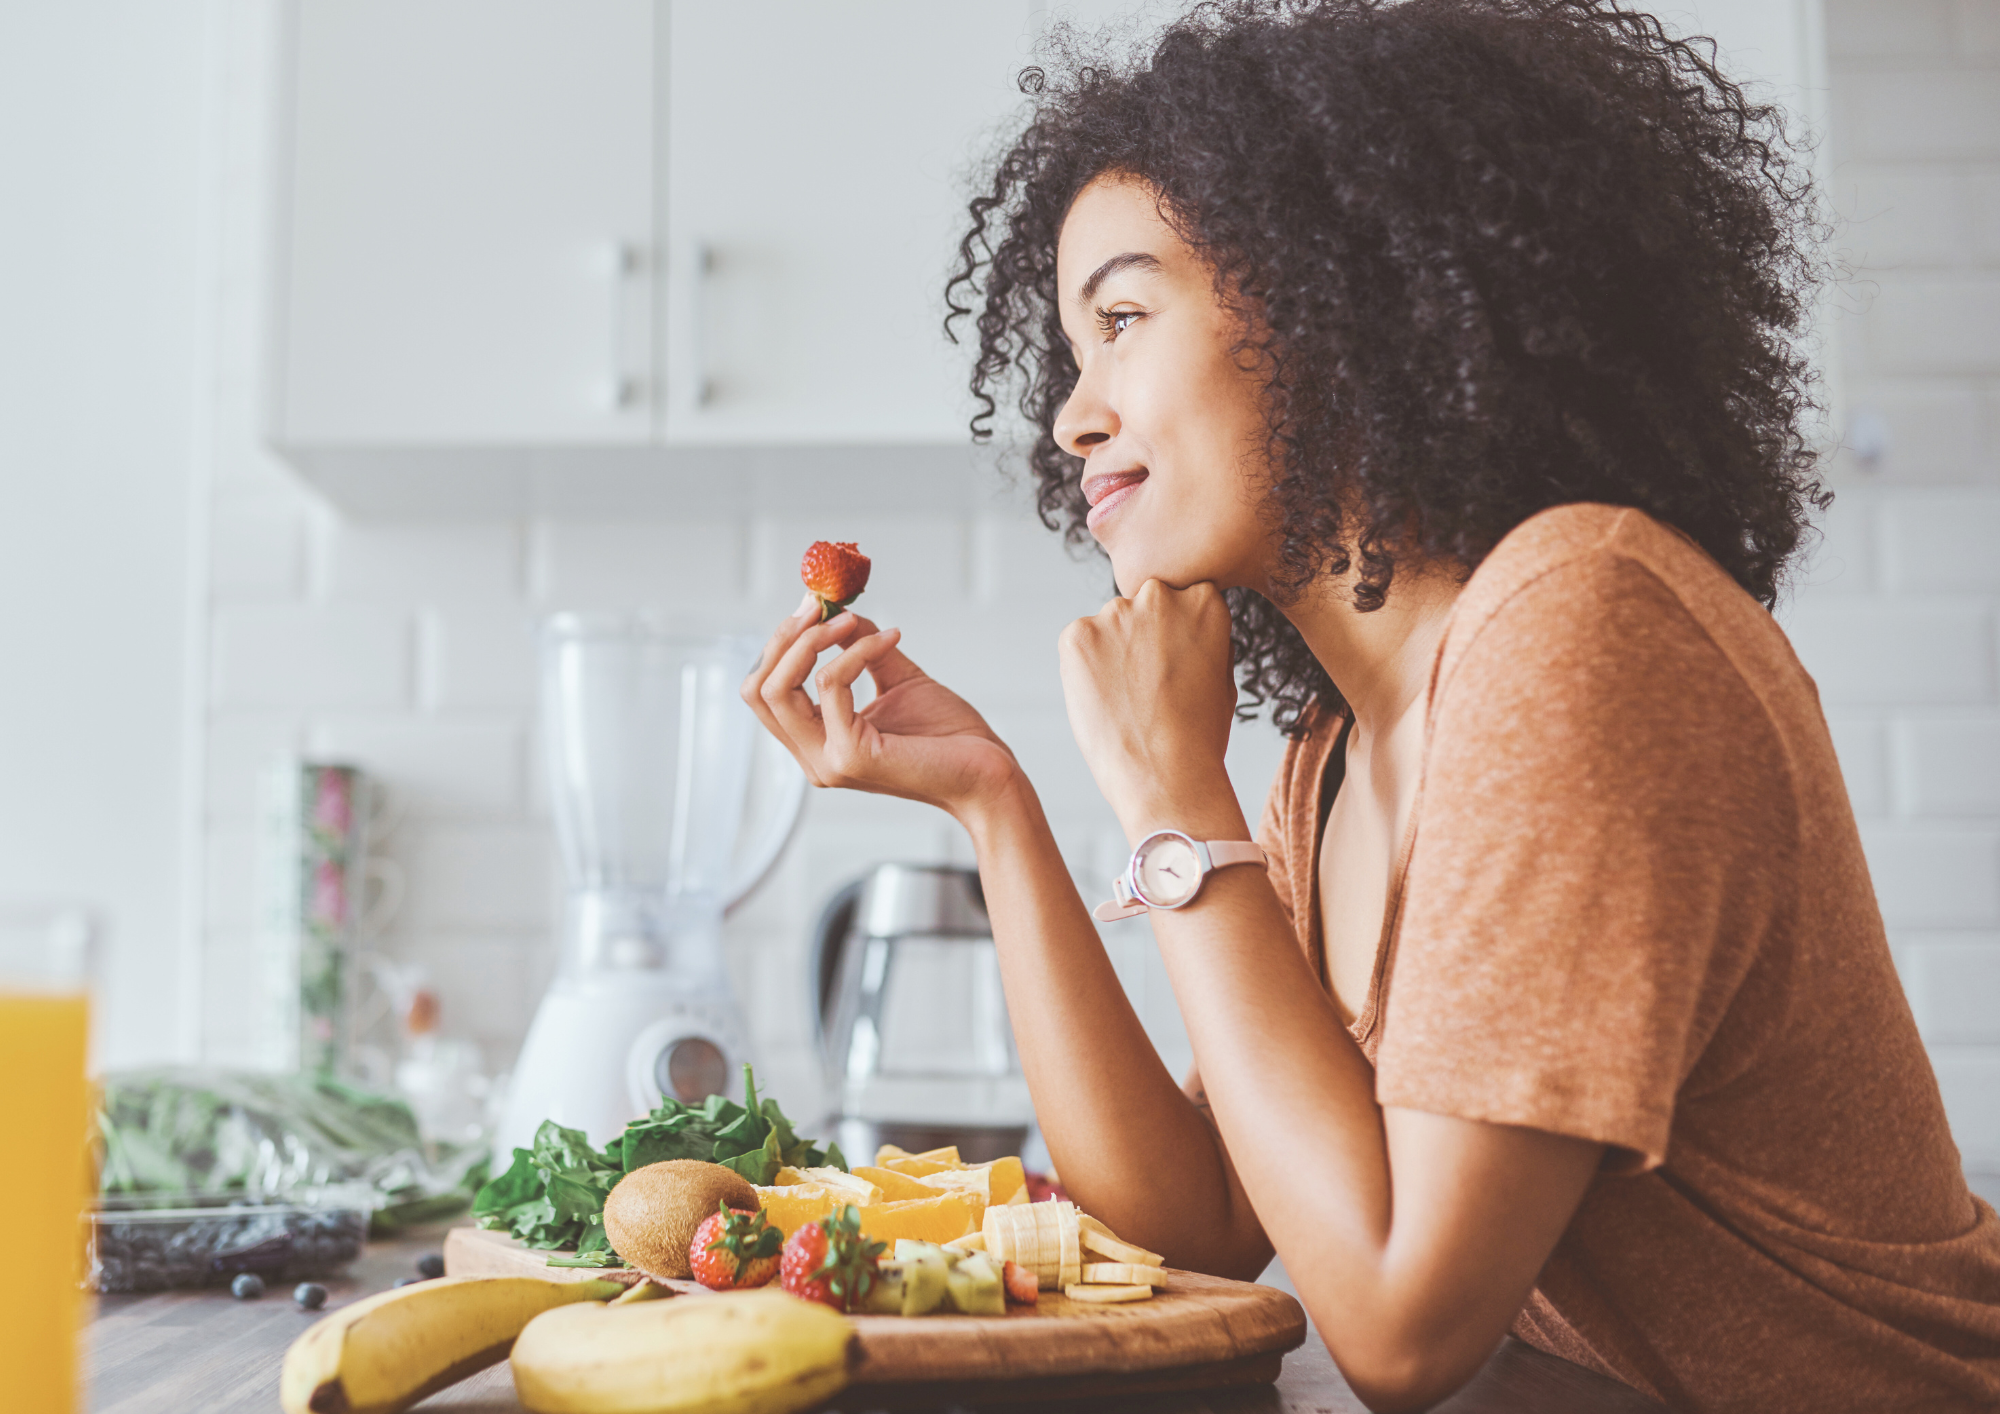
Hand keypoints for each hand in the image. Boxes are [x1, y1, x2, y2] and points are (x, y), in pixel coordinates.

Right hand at [743, 595, 1022, 817]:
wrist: (988, 773)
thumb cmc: (948, 736)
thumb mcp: (895, 678)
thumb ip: (860, 648)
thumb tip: (837, 611)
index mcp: (817, 743)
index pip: (764, 692)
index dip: (780, 644)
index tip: (812, 606)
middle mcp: (814, 758)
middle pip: (757, 689)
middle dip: (783, 638)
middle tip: (818, 606)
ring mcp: (828, 761)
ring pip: (778, 689)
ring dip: (812, 640)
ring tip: (849, 620)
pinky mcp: (851, 756)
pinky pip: (831, 685)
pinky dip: (855, 652)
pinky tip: (890, 639)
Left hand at [1058, 579, 1239, 836]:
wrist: (1166, 776)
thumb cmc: (1199, 736)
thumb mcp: (1222, 675)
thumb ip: (1201, 638)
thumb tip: (1183, 624)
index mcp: (1203, 600)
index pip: (1181, 601)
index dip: (1175, 638)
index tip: (1175, 667)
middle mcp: (1158, 595)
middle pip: (1143, 608)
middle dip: (1143, 638)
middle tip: (1148, 687)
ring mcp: (1115, 613)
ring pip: (1109, 627)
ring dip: (1112, 653)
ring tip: (1127, 700)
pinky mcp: (1077, 635)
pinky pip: (1079, 644)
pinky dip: (1085, 669)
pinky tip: (1105, 701)